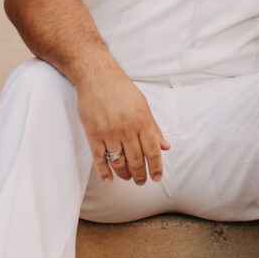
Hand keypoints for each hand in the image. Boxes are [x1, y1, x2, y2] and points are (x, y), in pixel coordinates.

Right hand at [76, 58, 169, 182]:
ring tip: (128, 178)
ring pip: (119, 163)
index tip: (156, 177)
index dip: (156, 167)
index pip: (152, 151)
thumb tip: (165, 146)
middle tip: (142, 181)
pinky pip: (100, 159)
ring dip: (125, 174)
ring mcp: (109, 133)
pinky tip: (109, 180)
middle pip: (136, 160)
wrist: (97, 76)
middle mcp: (127, 129)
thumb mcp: (143, 105)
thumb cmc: (122, 89)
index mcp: (142, 121)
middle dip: (140, 175)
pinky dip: (104, 172)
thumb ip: (154, 128)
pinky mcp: (93, 135)